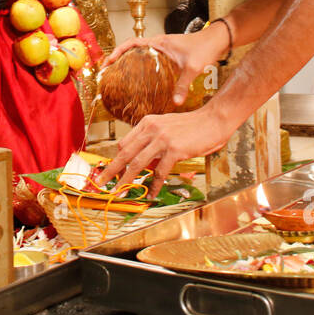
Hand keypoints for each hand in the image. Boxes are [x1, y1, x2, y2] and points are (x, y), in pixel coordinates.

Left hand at [94, 107, 230, 197]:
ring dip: (126, 180)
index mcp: (147, 123)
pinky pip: (159, 171)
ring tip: (119, 192)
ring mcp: (162, 139)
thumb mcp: (166, 128)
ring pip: (137, 163)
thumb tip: (142, 162)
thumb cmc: (192, 127)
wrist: (213, 121)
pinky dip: (153, 185)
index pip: (124, 143)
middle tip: (100, 183)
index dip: (116, 160)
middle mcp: (151, 129)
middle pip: (124, 153)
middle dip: (110, 170)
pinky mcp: (174, 150)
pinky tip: (151, 193)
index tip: (109, 171)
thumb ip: (152, 142)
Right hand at [103, 24, 228, 106]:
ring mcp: (163, 50)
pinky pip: (150, 61)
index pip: (131, 43)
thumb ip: (183, 85)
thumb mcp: (192, 67)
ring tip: (121, 78)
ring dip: (129, 63)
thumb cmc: (205, 47)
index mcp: (159, 43)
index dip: (117, 52)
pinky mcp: (169, 56)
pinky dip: (142, 68)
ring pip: (140, 55)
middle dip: (119, 60)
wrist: (218, 41)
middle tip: (109, 73)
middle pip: (132, 50)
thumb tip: (175, 102)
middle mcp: (159, 44)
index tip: (108, 62)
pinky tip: (143, 82)